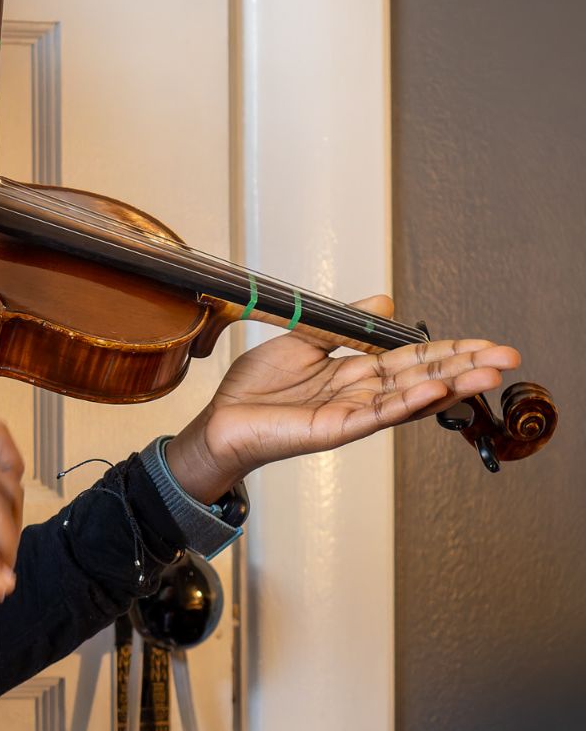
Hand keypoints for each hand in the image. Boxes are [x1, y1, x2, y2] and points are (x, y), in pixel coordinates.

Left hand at [166, 294, 521, 501]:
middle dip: (465, 366)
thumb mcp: (303, 338)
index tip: (486, 343)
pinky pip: (376, 415)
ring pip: (409, 397)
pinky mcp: (334, 429)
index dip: (449, 350)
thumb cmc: (258, 387)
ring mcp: (352, 414)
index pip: (414, 358)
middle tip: (507, 357)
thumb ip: (344, 323)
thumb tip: (384, 300)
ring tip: (487, 374)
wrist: (222, 418)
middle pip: (423, 377)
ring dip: (449, 385)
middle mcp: (362, 394)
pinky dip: (405, 403)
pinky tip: (432, 390)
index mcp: (358, 373)